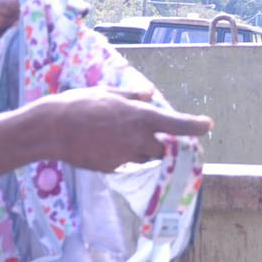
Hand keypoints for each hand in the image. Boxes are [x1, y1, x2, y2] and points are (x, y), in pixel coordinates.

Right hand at [32, 86, 213, 170]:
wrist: (52, 129)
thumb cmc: (79, 104)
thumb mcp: (108, 93)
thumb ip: (132, 97)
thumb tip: (148, 94)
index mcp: (140, 116)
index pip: (177, 124)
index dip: (195, 126)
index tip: (208, 125)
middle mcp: (137, 138)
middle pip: (162, 149)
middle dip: (160, 145)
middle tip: (152, 136)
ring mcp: (125, 155)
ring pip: (143, 157)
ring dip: (141, 150)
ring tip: (117, 136)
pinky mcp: (112, 168)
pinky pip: (124, 163)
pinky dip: (120, 156)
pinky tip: (102, 145)